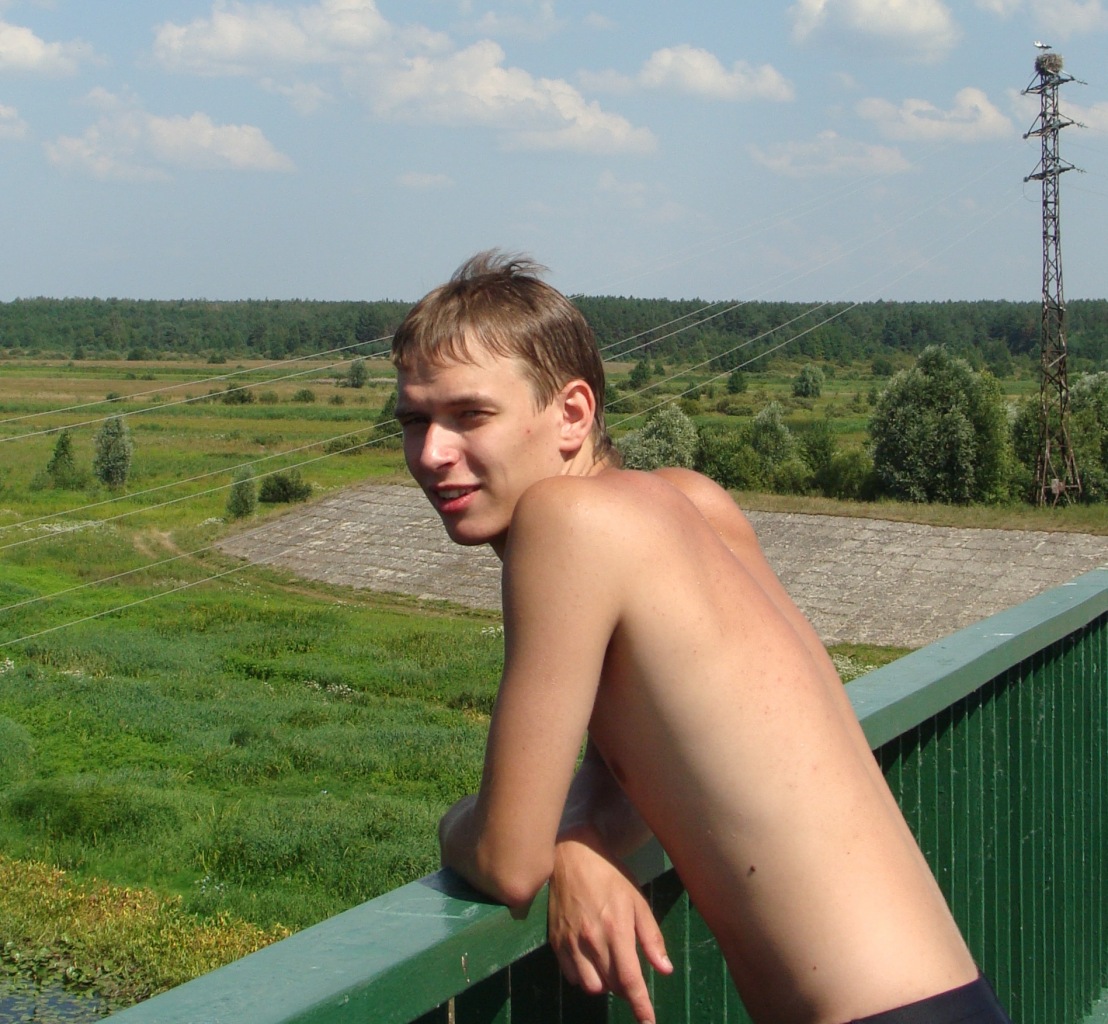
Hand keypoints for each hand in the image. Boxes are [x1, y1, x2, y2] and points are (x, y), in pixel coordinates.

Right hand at [548, 830, 671, 1023]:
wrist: (571, 855)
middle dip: (625, 986)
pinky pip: (571, 976)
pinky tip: (590, 959)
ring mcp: (571, 943)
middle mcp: (592, 941)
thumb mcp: (637, 900)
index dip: (641, 1006)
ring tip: (609, 964)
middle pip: (612, 986)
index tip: (648, 1023)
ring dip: (604, 984)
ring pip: (591, 986)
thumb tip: (665, 970)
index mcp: (616, 930)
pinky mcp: (556, 942)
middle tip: (629, 968)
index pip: (630, 980)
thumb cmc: (609, 876)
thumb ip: (651, 937)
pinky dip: (584, 976)